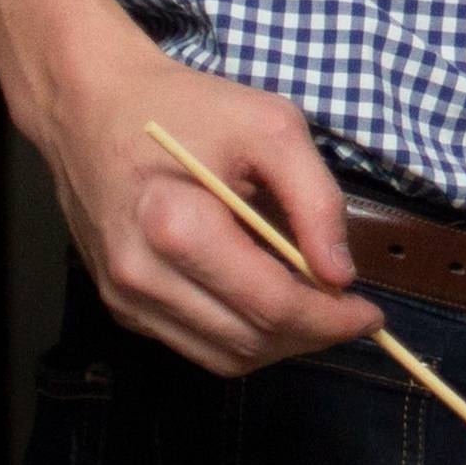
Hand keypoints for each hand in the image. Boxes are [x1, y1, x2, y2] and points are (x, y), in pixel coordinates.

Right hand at [17, 15, 386, 376]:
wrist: (93, 107)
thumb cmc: (188, 109)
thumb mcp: (272, 128)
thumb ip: (315, 200)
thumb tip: (341, 273)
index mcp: (177, 227)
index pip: (270, 305)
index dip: (330, 320)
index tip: (372, 315)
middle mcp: (142, 276)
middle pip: (247, 341)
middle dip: (313, 336)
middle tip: (353, 313)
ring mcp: (125, 296)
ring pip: (221, 356)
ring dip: (280, 344)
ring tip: (318, 310)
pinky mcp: (119, 303)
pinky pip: (193, 343)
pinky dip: (241, 336)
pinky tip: (270, 302)